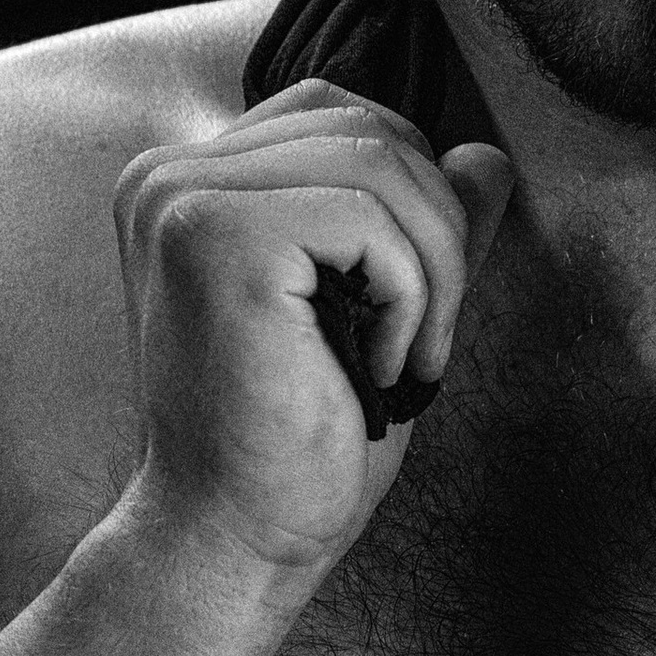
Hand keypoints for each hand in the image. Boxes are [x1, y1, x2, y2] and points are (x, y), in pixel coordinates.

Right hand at [114, 85, 512, 576]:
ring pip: (381, 160)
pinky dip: (407, 296)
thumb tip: (487, 157)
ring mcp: (182, 197)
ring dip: (431, 269)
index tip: (409, 310)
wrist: (233, 540)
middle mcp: (169, 174)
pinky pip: (369, 215)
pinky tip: (377, 367)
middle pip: (370, 127)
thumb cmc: (295, 445)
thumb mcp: (379, 310)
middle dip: (435, 234)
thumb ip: (421, 227)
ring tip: (404, 357)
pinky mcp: (215, 235)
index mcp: (191, 183)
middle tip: (419, 343)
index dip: (411, 201)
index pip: (341, 116)